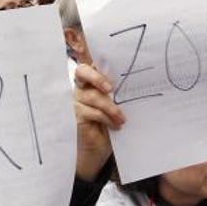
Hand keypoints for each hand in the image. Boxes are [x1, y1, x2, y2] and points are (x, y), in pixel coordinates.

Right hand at [74, 64, 123, 180]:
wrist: (100, 147)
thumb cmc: (109, 122)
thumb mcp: (114, 105)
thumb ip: (115, 92)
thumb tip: (130, 81)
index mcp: (90, 81)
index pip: (86, 65)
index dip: (88, 59)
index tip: (96, 58)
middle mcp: (80, 88)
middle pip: (82, 72)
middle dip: (97, 78)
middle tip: (110, 89)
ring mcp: (77, 101)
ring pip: (93, 96)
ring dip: (111, 107)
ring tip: (122, 118)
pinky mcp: (77, 116)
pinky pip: (92, 112)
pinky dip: (107, 118)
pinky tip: (115, 125)